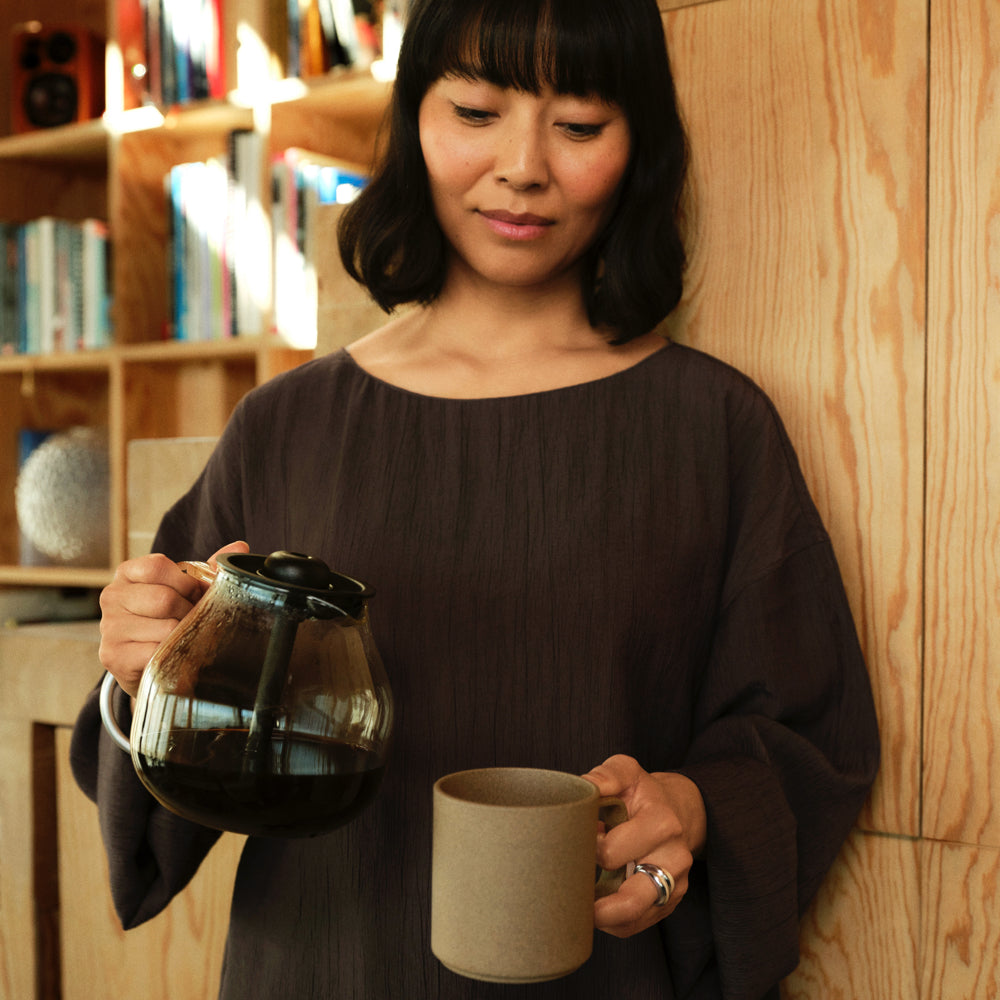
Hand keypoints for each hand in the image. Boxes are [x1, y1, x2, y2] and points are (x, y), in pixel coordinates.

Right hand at [98, 541, 249, 696]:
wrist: (145, 662)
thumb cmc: (167, 618)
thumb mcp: (185, 589)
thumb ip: (209, 569)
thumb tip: (240, 547)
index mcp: (127, 573)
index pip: (157, 566)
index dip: (186, 583)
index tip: (194, 594)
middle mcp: (112, 596)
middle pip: (164, 598)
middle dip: (187, 611)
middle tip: (190, 620)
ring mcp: (110, 626)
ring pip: (165, 627)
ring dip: (182, 635)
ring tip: (180, 638)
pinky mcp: (114, 655)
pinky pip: (156, 652)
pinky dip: (172, 655)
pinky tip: (170, 655)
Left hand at [583, 754, 706, 937]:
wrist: (676, 810)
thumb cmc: (642, 792)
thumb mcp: (626, 772)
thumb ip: (605, 776)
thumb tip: (582, 788)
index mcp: (662, 822)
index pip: (613, 851)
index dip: (587, 849)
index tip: (579, 840)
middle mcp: (674, 858)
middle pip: (630, 899)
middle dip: (593, 895)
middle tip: (573, 877)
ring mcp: (674, 884)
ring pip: (633, 918)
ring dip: (600, 915)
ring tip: (578, 901)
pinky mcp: (669, 902)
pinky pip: (636, 925)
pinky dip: (611, 921)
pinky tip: (595, 905)